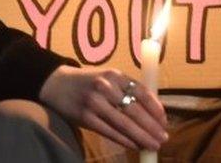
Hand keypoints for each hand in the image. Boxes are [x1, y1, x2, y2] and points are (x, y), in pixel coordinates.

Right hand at [38, 66, 167, 149]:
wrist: (56, 84)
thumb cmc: (88, 82)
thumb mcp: (108, 78)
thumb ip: (126, 90)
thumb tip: (152, 111)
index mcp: (115, 75)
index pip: (142, 92)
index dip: (155, 108)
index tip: (164, 121)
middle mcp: (106, 87)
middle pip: (135, 110)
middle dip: (152, 127)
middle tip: (163, 138)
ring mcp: (94, 103)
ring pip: (124, 123)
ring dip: (141, 136)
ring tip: (153, 145)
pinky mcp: (85, 117)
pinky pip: (109, 131)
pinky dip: (124, 140)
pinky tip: (134, 145)